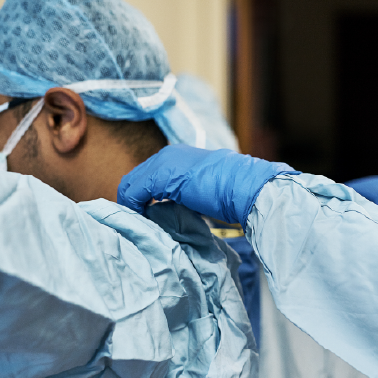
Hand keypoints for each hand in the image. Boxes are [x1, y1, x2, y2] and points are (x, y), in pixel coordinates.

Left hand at [118, 144, 297, 225]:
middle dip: (133, 200)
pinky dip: (132, 206)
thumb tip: (172, 209)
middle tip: (138, 221)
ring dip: (131, 204)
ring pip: (130, 184)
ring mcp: (163, 163)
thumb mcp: (204, 189)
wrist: (247, 186)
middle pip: (135, 178)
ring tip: (139, 223)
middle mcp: (168, 154)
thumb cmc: (233, 191)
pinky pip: (133, 192)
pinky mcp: (161, 176)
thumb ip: (185, 193)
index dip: (141, 196)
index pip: (147, 175)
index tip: (145, 215)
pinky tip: (141, 219)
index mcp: (179, 155)